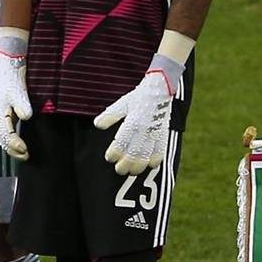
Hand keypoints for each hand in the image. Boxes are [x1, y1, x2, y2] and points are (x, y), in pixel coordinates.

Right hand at [0, 42, 32, 160]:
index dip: (15, 144)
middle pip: (2, 139)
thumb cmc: (12, 77)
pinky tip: (19, 144)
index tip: (26, 150)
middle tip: (26, 156)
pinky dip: (12, 140)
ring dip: (12, 147)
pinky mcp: (7, 113)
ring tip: (23, 154)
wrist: (10, 66)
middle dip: (13, 150)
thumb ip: (22, 104)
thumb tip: (26, 117)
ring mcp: (1, 116)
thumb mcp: (18, 90)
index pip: (5, 134)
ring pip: (3, 137)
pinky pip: (6, 132)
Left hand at [94, 55, 182, 174]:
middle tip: (119, 170)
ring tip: (132, 172)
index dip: (115, 151)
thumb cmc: (137, 97)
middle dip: (127, 163)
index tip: (109, 158)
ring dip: (140, 164)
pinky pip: (162, 148)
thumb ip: (110, 116)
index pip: (122, 141)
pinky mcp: (164, 132)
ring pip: (148, 153)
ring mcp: (156, 131)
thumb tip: (97, 125)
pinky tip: (151, 165)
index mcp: (133, 121)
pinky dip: (157, 158)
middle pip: (135, 151)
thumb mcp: (122, 104)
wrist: (160, 89)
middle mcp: (145, 129)